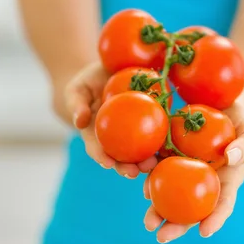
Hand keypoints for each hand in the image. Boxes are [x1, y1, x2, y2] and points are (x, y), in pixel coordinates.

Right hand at [65, 61, 157, 177]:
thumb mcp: (76, 90)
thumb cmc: (87, 83)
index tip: (107, 164)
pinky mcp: (147, 119)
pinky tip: (167, 145)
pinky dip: (161, 140)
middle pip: (120, 156)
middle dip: (127, 167)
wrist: (107, 71)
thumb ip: (76, 105)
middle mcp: (114, 137)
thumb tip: (79, 122)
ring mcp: (131, 130)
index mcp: (95, 134)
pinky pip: (154, 130)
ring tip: (153, 164)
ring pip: (139, 150)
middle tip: (134, 172)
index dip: (101, 158)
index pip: (96, 149)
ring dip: (146, 160)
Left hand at [143, 102, 243, 242]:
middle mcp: (203, 179)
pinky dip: (149, 173)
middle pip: (191, 207)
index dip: (215, 219)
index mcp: (226, 179)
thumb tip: (231, 157)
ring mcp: (185, 167)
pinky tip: (139, 175)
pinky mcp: (170, 151)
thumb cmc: (242, 121)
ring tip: (148, 220)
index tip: (204, 233)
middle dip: (177, 225)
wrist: (220, 101)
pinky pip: (158, 164)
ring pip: (171, 192)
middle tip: (161, 236)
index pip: (222, 203)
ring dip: (158, 207)